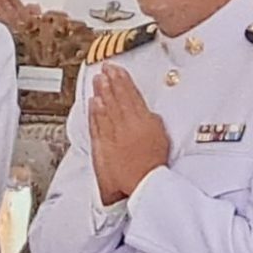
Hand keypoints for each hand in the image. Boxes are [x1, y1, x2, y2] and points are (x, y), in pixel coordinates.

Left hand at [87, 65, 170, 203]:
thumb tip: (145, 112)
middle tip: (105, 69)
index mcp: (141, 121)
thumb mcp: (160, 135)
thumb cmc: (153, 163)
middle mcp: (125, 125)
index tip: (117, 69)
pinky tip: (93, 103)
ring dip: (101, 92)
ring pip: (105, 109)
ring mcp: (112, 134)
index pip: (130, 94)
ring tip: (98, 80)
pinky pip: (97, 125)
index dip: (122, 80)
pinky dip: (94, 112)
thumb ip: (151, 120)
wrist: (143, 182)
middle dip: (110, 81)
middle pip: (116, 98)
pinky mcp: (103, 145)